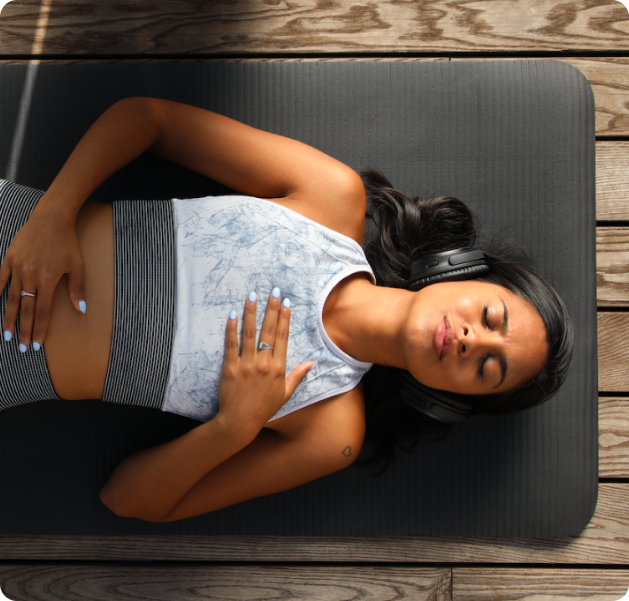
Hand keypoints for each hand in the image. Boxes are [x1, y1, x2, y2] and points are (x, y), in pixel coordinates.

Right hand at [0, 205, 86, 350]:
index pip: (43, 311)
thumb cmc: (67, 243)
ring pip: (10, 298)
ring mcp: (17, 267)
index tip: (37, 344)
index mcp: (47, 279)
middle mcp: (30, 275)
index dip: (40, 329)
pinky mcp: (8, 259)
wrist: (51, 219)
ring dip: (8, 318)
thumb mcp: (78, 266)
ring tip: (7, 336)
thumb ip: (77, 289)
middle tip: (22, 348)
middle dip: (24, 330)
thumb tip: (81, 310)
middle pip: (25, 309)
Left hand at [217, 289, 314, 433]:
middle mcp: (264, 364)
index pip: (282, 337)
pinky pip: (231, 345)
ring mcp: (247, 365)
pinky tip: (233, 314)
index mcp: (278, 368)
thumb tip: (312, 362)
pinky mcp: (230, 368)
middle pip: (268, 331)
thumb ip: (298, 375)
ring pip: (250, 334)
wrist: (240, 422)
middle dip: (272, 309)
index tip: (286, 302)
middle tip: (273, 291)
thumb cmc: (263, 409)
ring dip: (252, 313)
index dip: (284, 318)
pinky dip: (232, 329)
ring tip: (253, 296)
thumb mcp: (285, 393)